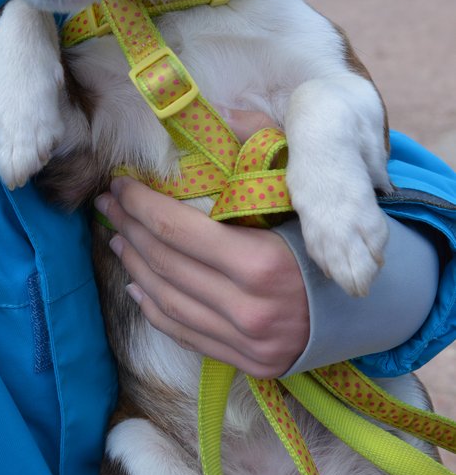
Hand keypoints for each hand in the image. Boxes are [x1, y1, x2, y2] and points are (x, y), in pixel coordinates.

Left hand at [95, 109, 308, 377]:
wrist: (367, 304)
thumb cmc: (328, 236)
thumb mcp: (301, 185)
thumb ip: (260, 148)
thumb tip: (217, 112)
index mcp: (262, 262)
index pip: (179, 230)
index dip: (142, 204)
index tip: (121, 185)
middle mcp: (249, 308)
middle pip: (167, 263)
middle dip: (130, 228)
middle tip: (108, 205)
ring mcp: (246, 341)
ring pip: (168, 300)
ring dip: (135, 265)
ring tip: (117, 237)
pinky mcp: (247, 362)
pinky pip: (184, 333)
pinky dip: (154, 307)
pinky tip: (136, 285)